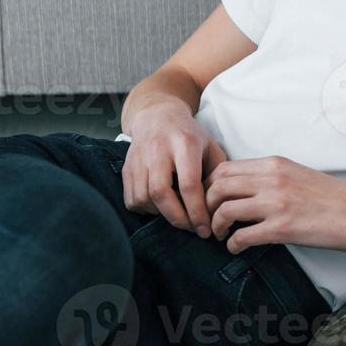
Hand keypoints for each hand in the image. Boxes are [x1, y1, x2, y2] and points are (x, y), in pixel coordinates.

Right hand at [120, 98, 227, 237]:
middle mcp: (158, 149)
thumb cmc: (189, 135)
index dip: (197, 212)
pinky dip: (146, 210)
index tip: (205, 229)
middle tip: (191, 229)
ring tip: (177, 215)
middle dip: (177, 218)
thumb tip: (219, 207)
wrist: (157, 115)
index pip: (189, 185)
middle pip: (161, 193)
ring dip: (161, 215)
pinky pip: (131, 199)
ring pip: (143, 198)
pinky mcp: (126, 167)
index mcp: (184, 143)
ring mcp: (138, 158)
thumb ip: (217, 174)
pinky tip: (160, 206)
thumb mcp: (210, 146)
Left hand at [203, 155, 345, 253]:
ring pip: (224, 209)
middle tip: (209, 220)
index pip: (224, 168)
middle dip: (206, 205)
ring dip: (216, 226)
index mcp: (274, 164)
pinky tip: (237, 247)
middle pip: (217, 186)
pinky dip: (232, 244)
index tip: (211, 201)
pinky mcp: (282, 228)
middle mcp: (271, 179)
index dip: (209, 186)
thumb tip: (245, 189)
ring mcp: (276, 203)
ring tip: (221, 235)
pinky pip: (241, 236)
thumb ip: (271, 177)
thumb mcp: (298, 174)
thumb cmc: (334, 198)